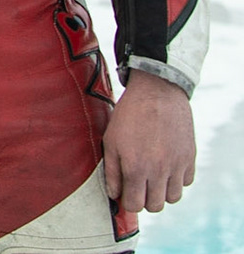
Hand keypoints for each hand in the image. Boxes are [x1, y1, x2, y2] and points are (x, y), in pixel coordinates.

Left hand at [102, 70, 195, 216]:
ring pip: (173, 198)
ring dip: (162, 192)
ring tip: (153, 176)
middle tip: (139, 185)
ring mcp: (177, 165)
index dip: (128, 202)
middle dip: (145, 199)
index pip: (134, 205)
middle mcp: (158, 170)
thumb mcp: (111, 140)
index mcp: (135, 167)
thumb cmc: (129, 116)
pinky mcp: (190, 158)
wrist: (157, 93)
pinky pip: (186, 182)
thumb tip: (114, 195)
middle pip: (155, 206)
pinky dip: (177, 179)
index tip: (125, 193)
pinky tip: (166, 165)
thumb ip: (112, 171)